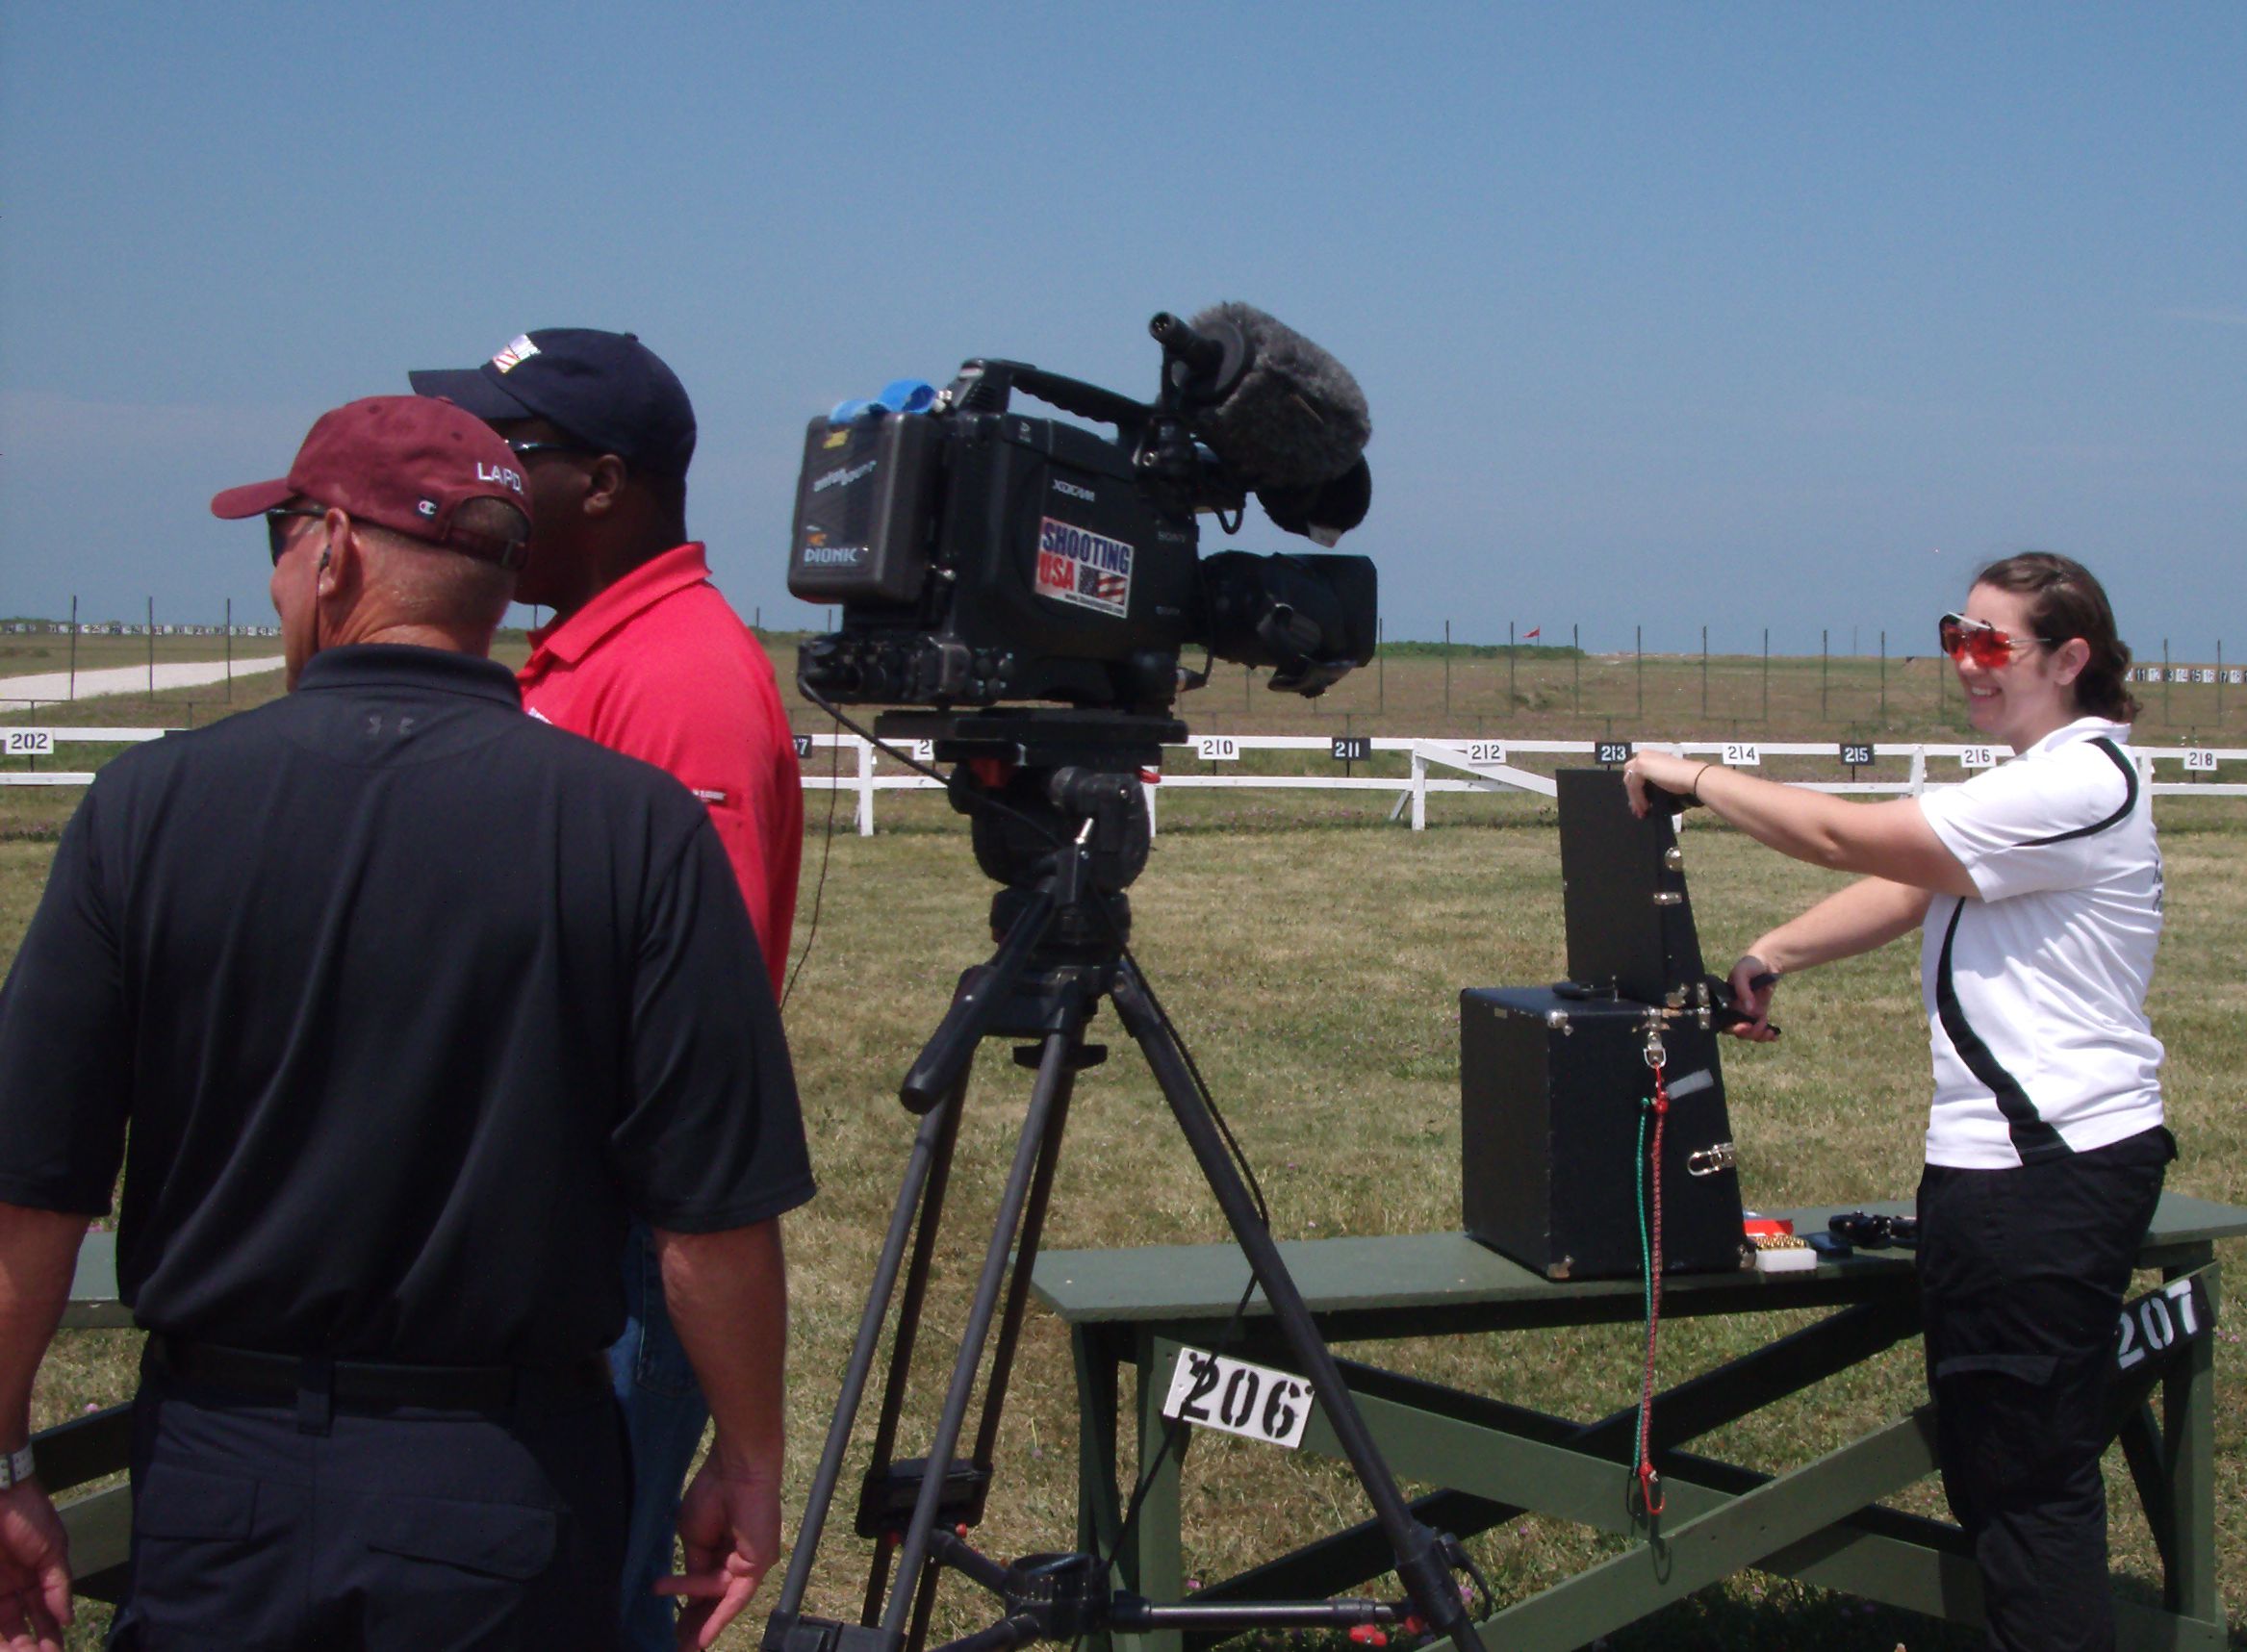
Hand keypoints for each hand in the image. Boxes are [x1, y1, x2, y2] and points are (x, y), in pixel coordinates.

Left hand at [0, 1482, 70, 1651]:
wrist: (0, 1493)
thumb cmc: (30, 1516)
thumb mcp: (53, 1549)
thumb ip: (58, 1584)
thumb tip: (67, 1618)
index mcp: (33, 1578)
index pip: (42, 1614)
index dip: (50, 1634)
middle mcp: (10, 1589)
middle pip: (18, 1627)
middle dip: (29, 1646)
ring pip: (0, 1626)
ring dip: (11, 1645)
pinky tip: (6, 1645)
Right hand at [658, 1451, 779, 1650]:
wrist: (736, 1470)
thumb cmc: (714, 1492)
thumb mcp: (693, 1537)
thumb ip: (694, 1568)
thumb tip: (689, 1595)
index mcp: (725, 1550)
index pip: (706, 1587)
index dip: (690, 1607)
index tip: (674, 1627)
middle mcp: (742, 1560)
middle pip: (717, 1601)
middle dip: (697, 1624)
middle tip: (679, 1646)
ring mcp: (752, 1563)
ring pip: (720, 1600)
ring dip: (700, 1622)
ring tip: (681, 1644)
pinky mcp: (759, 1564)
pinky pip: (736, 1597)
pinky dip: (718, 1618)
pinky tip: (702, 1637)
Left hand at [1622, 751, 1702, 817]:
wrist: (1693, 777)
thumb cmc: (1684, 781)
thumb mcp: (1662, 784)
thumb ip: (1650, 789)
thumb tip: (1639, 802)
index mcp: (1650, 756)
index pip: (1636, 775)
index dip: (1636, 791)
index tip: (1640, 806)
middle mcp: (1644, 754)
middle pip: (1630, 778)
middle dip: (1633, 795)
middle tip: (1638, 810)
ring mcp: (1642, 759)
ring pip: (1630, 782)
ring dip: (1635, 799)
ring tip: (1642, 812)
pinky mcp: (1641, 766)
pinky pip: (1634, 786)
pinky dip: (1638, 798)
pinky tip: (1645, 807)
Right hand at [1724, 954, 1779, 1041]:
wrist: (1766, 961)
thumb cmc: (1750, 965)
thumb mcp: (1742, 973)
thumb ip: (1743, 990)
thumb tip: (1748, 1010)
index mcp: (1726, 1001)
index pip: (1724, 1021)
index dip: (1733, 1028)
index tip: (1745, 1026)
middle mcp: (1735, 1009)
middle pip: (1737, 1031)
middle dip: (1749, 1033)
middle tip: (1760, 1027)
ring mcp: (1747, 1012)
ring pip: (1750, 1032)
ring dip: (1759, 1036)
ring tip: (1770, 1031)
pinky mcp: (1759, 1013)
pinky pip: (1761, 1028)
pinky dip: (1768, 1035)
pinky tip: (1775, 1035)